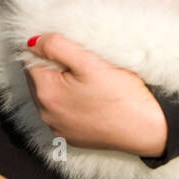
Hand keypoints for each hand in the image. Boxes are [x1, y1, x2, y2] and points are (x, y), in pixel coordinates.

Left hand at [23, 33, 167, 156]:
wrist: (147, 129)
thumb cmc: (122, 95)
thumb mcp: (90, 62)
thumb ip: (58, 47)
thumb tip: (33, 41)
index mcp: (46, 93)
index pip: (30, 60)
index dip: (49, 49)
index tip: (72, 49)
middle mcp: (46, 114)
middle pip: (38, 79)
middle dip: (54, 66)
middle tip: (83, 63)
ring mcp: (58, 128)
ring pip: (49, 96)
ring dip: (61, 84)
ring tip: (89, 80)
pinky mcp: (70, 137)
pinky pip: (61, 112)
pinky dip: (69, 102)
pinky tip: (90, 98)